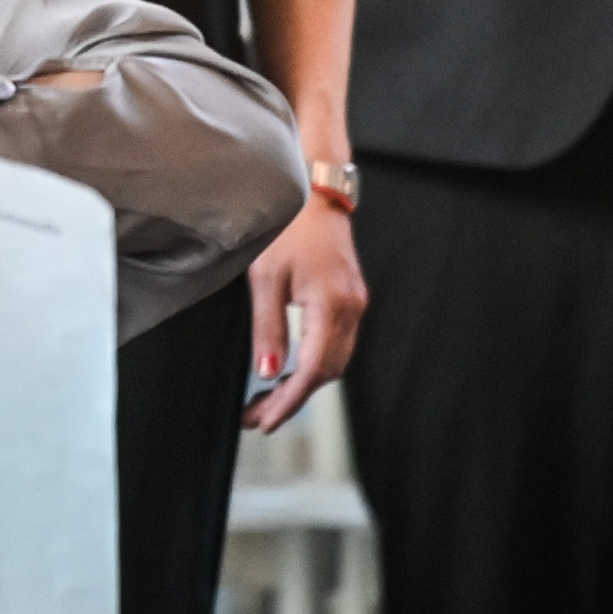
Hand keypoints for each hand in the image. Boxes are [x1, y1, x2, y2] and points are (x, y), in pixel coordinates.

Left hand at [243, 195, 365, 431]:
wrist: (316, 192)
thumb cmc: (287, 227)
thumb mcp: (266, 277)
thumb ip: (268, 327)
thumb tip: (268, 372)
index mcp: (332, 305)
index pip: (314, 370)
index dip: (290, 401)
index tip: (264, 421)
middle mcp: (352, 309)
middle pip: (328, 372)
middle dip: (293, 399)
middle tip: (257, 416)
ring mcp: (356, 304)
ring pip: (335, 361)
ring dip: (304, 384)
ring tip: (267, 400)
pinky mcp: (351, 298)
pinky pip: (337, 344)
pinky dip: (314, 364)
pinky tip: (288, 370)